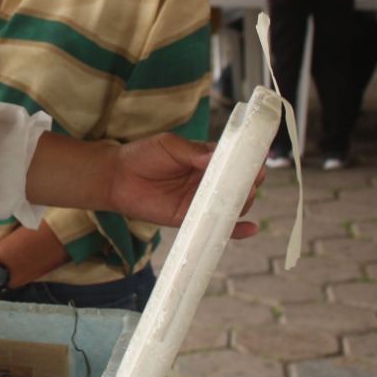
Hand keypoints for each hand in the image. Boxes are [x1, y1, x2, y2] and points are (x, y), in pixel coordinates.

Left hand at [107, 134, 263, 238]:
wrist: (117, 177)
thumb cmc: (143, 155)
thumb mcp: (170, 146)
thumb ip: (193, 152)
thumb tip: (216, 157)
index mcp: (206, 160)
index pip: (234, 161)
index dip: (248, 160)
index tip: (259, 158)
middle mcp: (208, 182)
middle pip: (238, 185)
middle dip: (249, 182)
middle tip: (254, 178)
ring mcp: (200, 202)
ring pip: (231, 205)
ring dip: (242, 202)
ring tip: (246, 195)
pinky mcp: (190, 219)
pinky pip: (216, 226)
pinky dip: (235, 230)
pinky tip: (250, 229)